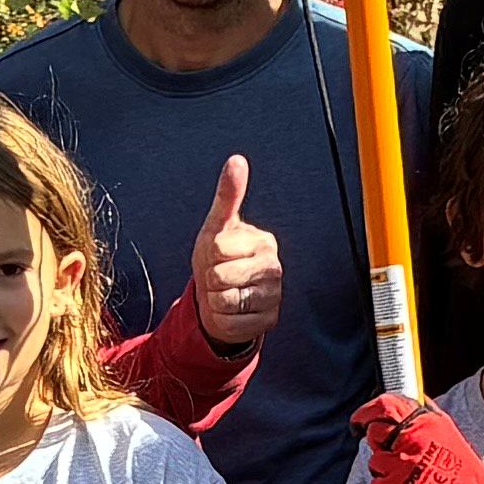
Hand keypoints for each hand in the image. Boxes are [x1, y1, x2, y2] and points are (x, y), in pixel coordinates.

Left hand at [187, 156, 280, 345]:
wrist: (221, 297)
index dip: (209, 255)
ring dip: (217, 301)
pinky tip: (232, 311)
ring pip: (227, 302)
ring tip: (225, 293)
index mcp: (263, 241)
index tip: (217, 255)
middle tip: (219, 277)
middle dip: (211, 280)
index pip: (219, 248)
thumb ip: (228, 195)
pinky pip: (233, 323)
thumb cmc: (218, 258)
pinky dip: (224, 320)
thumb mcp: (217, 226)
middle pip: (221, 277)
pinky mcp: (268, 321)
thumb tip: (237, 160)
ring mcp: (274, 297)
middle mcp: (274, 268)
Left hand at [350, 388, 483, 483]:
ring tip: (411, 479)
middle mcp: (412, 440)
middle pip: (375, 435)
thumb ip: (422, 416)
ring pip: (375, 464)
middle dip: (381, 447)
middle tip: (398, 458)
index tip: (359, 422)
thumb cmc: (460, 469)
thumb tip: (403, 402)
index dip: (366, 413)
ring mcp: (402, 465)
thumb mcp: (446, 430)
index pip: (386, 406)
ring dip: (387, 472)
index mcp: (424, 422)